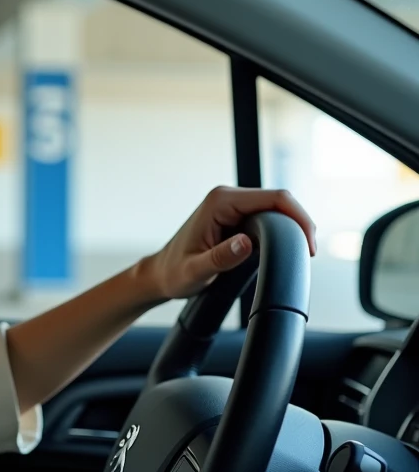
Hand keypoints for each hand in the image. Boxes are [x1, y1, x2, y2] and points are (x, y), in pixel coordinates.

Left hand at [143, 186, 316, 300]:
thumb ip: (220, 257)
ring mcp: (232, 205)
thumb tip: (246, 243)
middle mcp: (227, 197)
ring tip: (300, 253)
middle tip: (309, 254)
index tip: (309, 246)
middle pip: (280, 200)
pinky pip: (268, 217)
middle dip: (300, 224)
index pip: (274, 198)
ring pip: (276, 208)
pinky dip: (282, 231)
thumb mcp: (196, 270)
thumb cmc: (174, 272)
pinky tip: (286, 249)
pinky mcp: (236, 217)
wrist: (161, 274)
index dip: (298, 218)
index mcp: (220, 202)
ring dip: (292, 228)